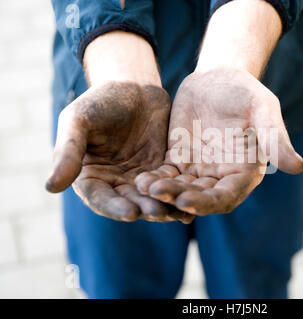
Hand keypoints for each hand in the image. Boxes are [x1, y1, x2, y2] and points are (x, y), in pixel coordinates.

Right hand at [46, 81, 192, 222]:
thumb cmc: (99, 101)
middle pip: (130, 203)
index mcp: (90, 178)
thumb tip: (50, 188)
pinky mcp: (163, 171)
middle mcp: (115, 184)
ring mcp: (140, 179)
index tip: (130, 213)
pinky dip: (182, 192)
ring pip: (154, 198)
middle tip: (161, 213)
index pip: (100, 199)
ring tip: (181, 212)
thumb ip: (67, 152)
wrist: (133, 86)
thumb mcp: (78, 122)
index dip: (114, 207)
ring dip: (167, 206)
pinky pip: (172, 184)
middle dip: (146, 209)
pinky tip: (196, 199)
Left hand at [135, 68, 302, 215]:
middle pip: (200, 198)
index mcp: (244, 172)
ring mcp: (199, 171)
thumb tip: (298, 167)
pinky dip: (154, 179)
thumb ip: (275, 138)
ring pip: (180, 190)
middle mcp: (221, 177)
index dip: (208, 202)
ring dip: (163, 193)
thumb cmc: (245, 92)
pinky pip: (165, 175)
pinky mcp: (178, 161)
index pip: (227, 196)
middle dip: (179, 198)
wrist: (218, 79)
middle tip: (159, 193)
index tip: (188, 201)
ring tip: (144, 187)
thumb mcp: (262, 110)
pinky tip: (140, 179)